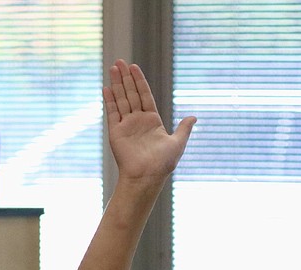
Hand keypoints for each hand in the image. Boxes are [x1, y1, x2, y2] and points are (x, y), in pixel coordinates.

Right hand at [103, 59, 195, 183]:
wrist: (147, 176)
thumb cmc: (163, 163)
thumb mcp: (178, 143)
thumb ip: (184, 129)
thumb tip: (194, 117)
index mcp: (152, 121)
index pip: (144, 95)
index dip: (139, 81)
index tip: (134, 67)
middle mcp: (138, 121)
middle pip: (131, 94)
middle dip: (125, 77)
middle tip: (120, 62)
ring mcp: (126, 126)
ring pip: (121, 99)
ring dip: (116, 84)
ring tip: (113, 67)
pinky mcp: (116, 132)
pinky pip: (112, 112)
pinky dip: (109, 100)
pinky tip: (106, 87)